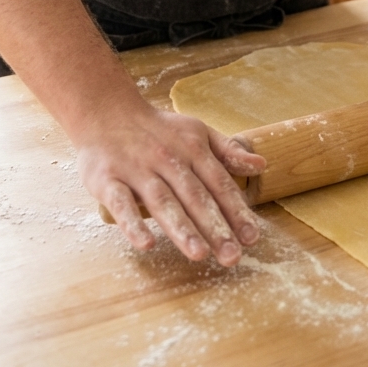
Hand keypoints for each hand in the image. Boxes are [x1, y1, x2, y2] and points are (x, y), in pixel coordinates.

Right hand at [77, 101, 265, 263]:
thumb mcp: (197, 131)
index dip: (236, 210)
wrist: (106, 110)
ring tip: (199, 254)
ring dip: (181, 228)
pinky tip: (146, 244)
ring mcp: (137, 169)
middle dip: (215, 227)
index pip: (219, 183)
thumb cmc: (157, 129)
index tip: (252, 237)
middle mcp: (167, 159)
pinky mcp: (108, 180)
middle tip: (232, 256)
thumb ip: (228, 151)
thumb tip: (261, 165)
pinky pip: (121, 204)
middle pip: (194, 196)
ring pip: (163, 201)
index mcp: (192, 149)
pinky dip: (133, 223)